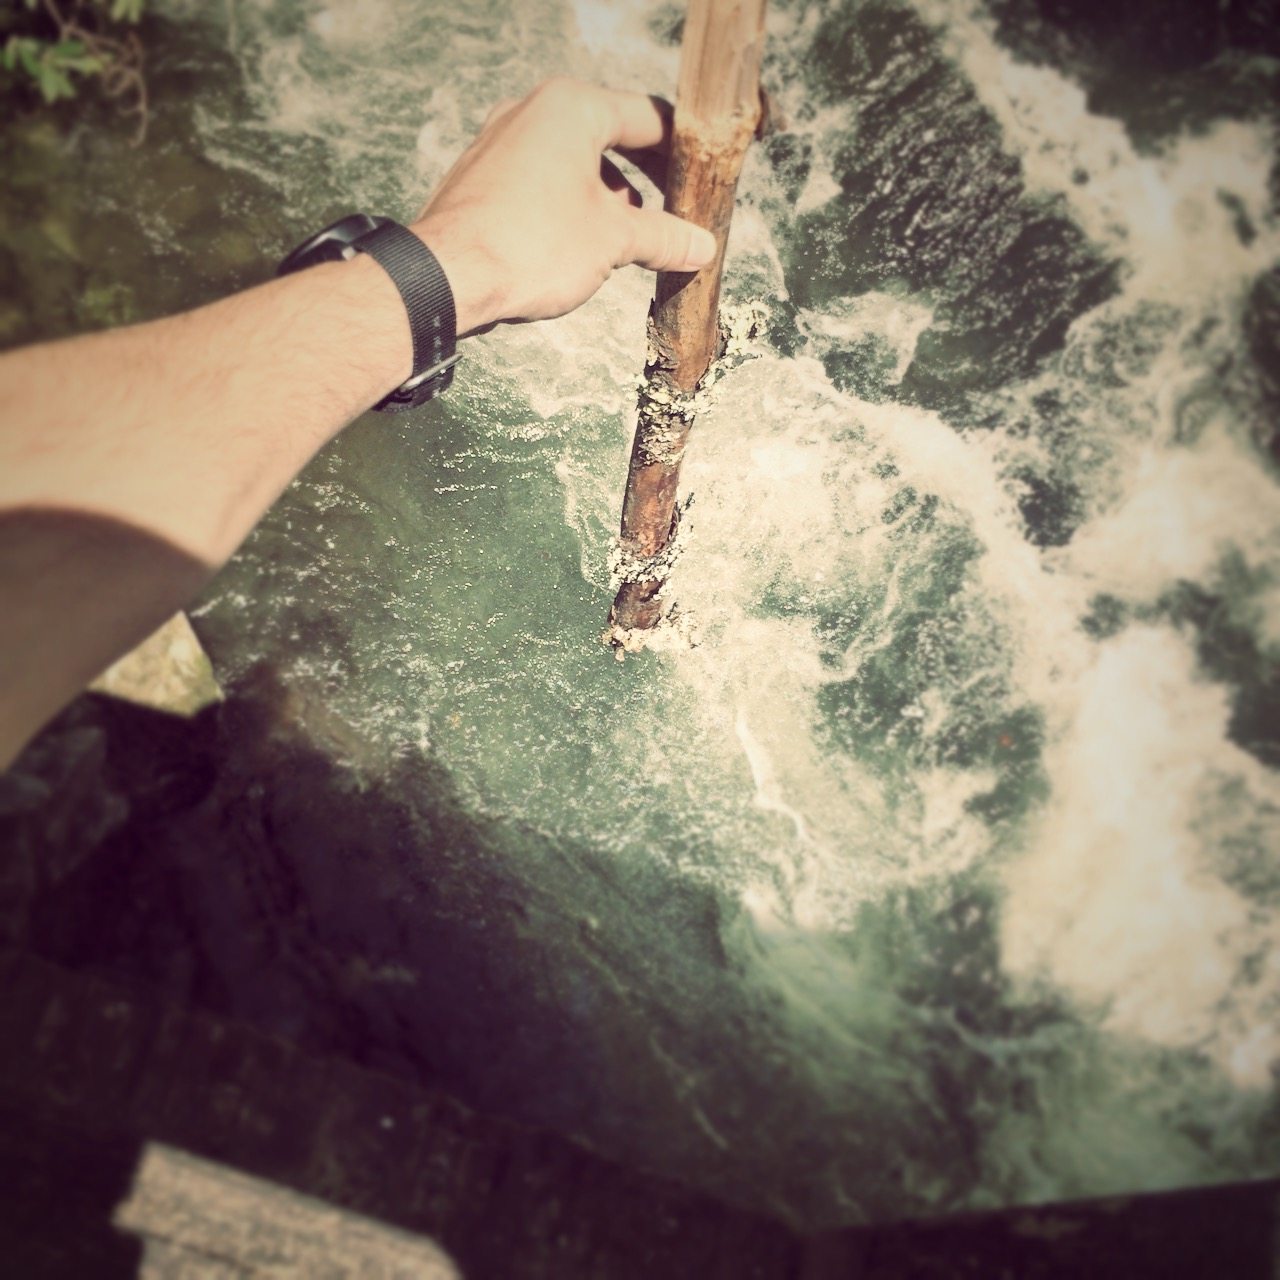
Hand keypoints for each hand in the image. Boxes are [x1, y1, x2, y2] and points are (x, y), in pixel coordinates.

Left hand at [410, 78, 716, 335]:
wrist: (447, 277)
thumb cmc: (531, 245)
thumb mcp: (613, 241)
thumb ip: (663, 237)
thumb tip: (700, 245)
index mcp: (573, 107)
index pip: (649, 117)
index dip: (684, 151)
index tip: (703, 179)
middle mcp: (534, 110)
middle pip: (611, 135)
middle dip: (647, 176)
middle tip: (676, 209)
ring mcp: (503, 140)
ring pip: (574, 160)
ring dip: (609, 195)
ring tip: (631, 236)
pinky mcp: (483, 174)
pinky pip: (542, 179)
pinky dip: (571, 202)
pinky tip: (581, 242)